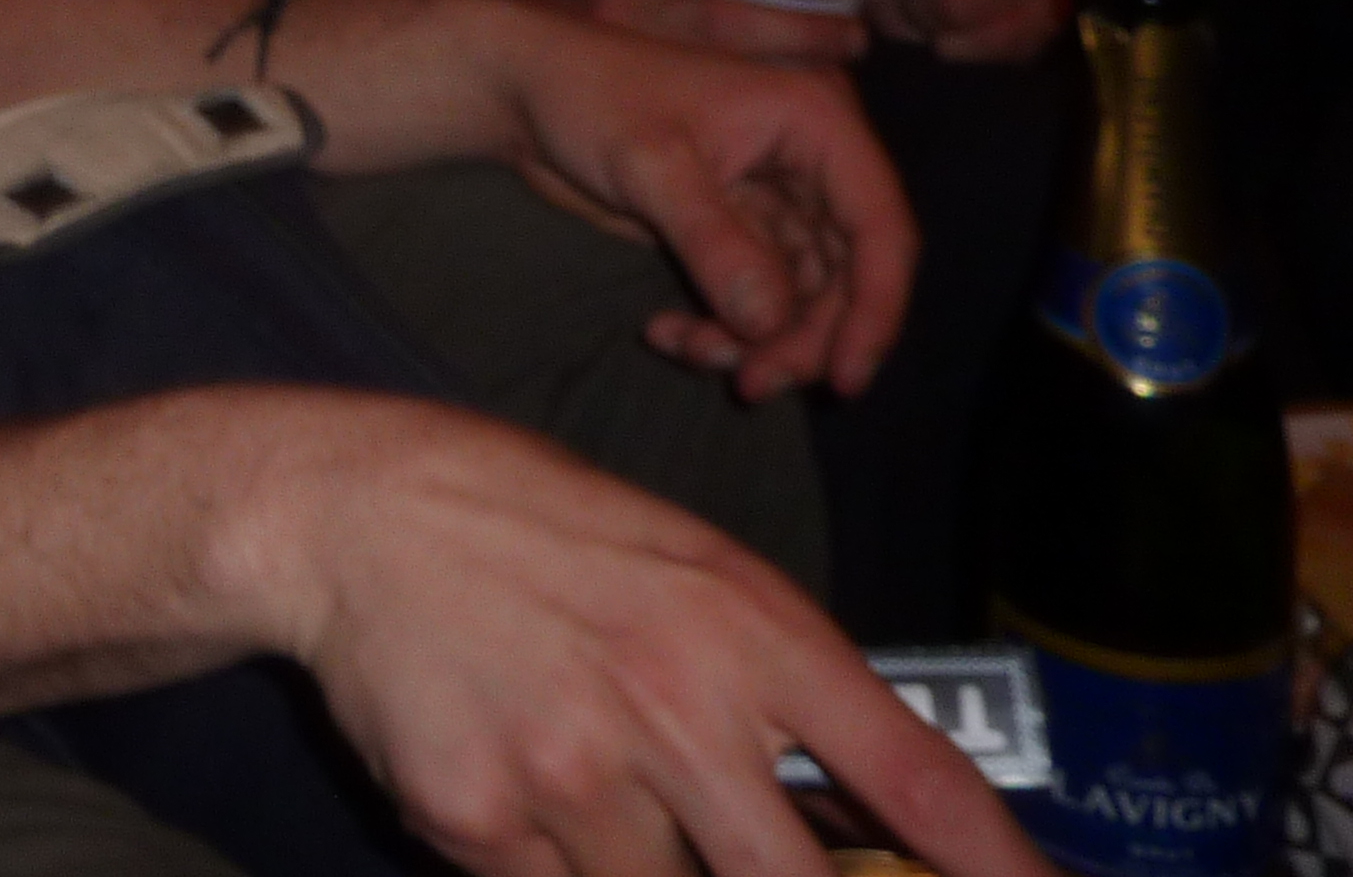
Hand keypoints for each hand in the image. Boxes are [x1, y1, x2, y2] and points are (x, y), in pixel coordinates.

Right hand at [231, 393, 1054, 876]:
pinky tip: (517, 788)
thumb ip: (778, 686)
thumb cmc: (535, 530)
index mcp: (745, 623)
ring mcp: (574, 770)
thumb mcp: (687, 565)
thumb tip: (865, 818)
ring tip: (592, 775)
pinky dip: (551, 868)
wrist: (357, 511)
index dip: (996, 864)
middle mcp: (674, 701)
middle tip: (767, 862)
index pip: (910, 772)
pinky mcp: (480, 822)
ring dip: (646, 866)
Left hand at [487, 0, 915, 398]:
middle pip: (844, 277)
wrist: (525, 92)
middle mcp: (805, 162)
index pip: (879, 226)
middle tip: (748, 381)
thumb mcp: (651, 165)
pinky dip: (721, 329)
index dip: (876, 308)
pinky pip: (752, 299)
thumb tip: (771, 325)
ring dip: (756, 342)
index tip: (845, 377)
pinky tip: (664, 333)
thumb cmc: (588, 95)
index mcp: (812, 121)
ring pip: (799, 298)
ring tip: (688, 350)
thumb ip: (714, 242)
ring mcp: (769, 201)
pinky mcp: (731, 230)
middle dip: (801, 338)